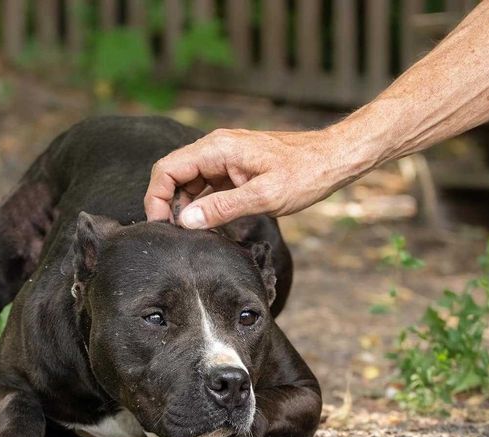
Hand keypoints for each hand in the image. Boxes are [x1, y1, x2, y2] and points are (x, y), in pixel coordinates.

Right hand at [144, 127, 355, 228]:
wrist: (332, 159)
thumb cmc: (304, 174)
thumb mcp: (264, 197)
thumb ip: (222, 208)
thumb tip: (187, 221)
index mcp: (217, 148)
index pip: (167, 169)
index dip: (156, 198)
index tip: (161, 226)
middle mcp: (216, 149)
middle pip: (174, 175)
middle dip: (168, 204)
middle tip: (176, 236)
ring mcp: (224, 158)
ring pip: (189, 182)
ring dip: (186, 207)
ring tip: (195, 234)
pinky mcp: (234, 169)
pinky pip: (207, 186)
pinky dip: (203, 205)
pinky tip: (211, 224)